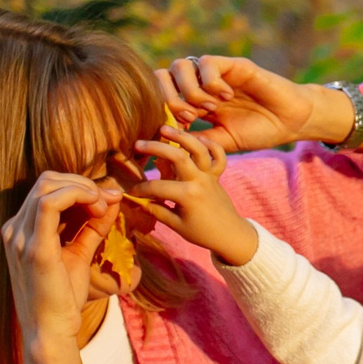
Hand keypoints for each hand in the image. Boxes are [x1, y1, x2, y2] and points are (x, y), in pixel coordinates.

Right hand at [2, 171, 121, 361]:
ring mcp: (20, 237)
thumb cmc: (63, 297)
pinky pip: (48, 204)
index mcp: (21, 229)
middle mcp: (14, 229)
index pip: (46, 189)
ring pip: (47, 186)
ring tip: (103, 205)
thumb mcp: (80, 253)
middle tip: (108, 200)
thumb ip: (92, 227)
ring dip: (82, 188)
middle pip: (46, 181)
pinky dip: (76, 195)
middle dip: (82, 183)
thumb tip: (111, 200)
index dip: (79, 185)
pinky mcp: (34, 248)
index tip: (107, 199)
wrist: (50, 331)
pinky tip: (96, 207)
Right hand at [129, 122, 257, 266]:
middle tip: (138, 144)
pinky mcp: (217, 175)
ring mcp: (209, 176)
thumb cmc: (202, 233)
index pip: (158, 187)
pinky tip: (197, 138)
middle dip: (156, 148)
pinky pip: (219, 156)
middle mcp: (199, 181)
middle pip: (178, 157)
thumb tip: (137, 201)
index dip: (141, 189)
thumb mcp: (176, 225)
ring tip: (164, 129)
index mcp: (188, 196)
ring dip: (182, 137)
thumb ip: (157, 210)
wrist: (230, 234)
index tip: (132, 192)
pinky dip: (211, 145)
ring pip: (198, 150)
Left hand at [156, 54, 340, 153]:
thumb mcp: (222, 141)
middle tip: (190, 117)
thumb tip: (168, 145)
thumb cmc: (259, 131)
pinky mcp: (233, 65)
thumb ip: (198, 141)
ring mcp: (215, 73)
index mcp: (194, 102)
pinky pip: (207, 63)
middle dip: (170, 99)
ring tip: (209, 107)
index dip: (164, 111)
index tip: (180, 129)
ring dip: (189, 90)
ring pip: (181, 65)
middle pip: (164, 76)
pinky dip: (210, 82)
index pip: (161, 95)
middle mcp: (200, 84)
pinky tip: (226, 96)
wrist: (290, 121)